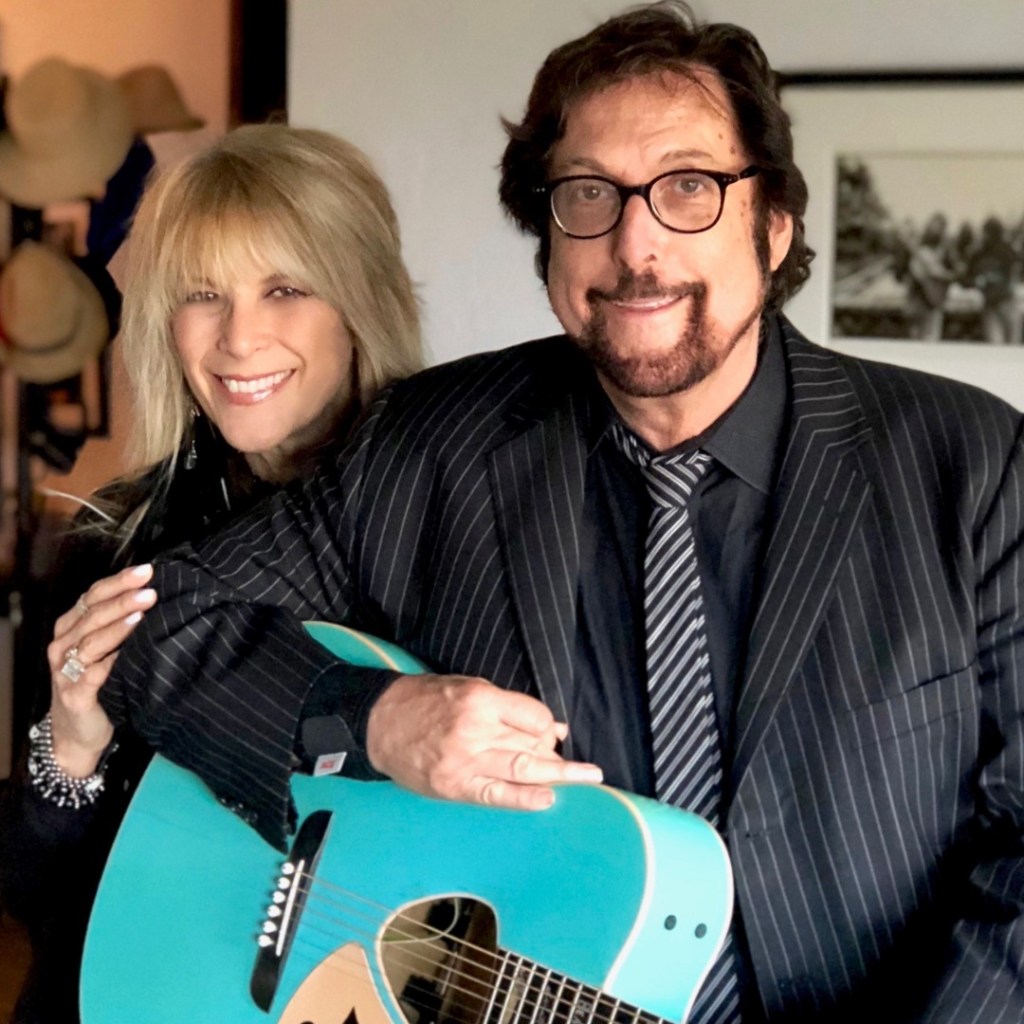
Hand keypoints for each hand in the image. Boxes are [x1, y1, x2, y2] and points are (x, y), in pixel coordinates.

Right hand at [46, 564, 156, 776]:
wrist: (79, 733)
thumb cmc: (101, 682)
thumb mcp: (106, 649)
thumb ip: (120, 624)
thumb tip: (156, 593)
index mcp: (71, 626)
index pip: (93, 595)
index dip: (118, 581)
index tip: (147, 570)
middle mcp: (64, 644)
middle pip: (93, 614)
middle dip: (122, 598)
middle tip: (149, 589)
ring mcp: (66, 670)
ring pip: (90, 641)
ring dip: (116, 626)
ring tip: (141, 612)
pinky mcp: (75, 695)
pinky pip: (93, 674)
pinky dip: (110, 662)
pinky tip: (127, 653)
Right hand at [365, 673, 602, 807]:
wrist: (381, 722)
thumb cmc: (427, 700)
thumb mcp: (469, 688)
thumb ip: (511, 708)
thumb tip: (555, 728)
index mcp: (480, 700)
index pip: (533, 716)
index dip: (548, 726)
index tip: (551, 733)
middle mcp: (475, 730)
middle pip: (531, 745)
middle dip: (557, 756)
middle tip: (583, 768)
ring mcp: (465, 761)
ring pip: (522, 769)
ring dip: (559, 776)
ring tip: (587, 779)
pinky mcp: (455, 786)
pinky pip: (497, 795)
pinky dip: (525, 798)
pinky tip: (548, 799)